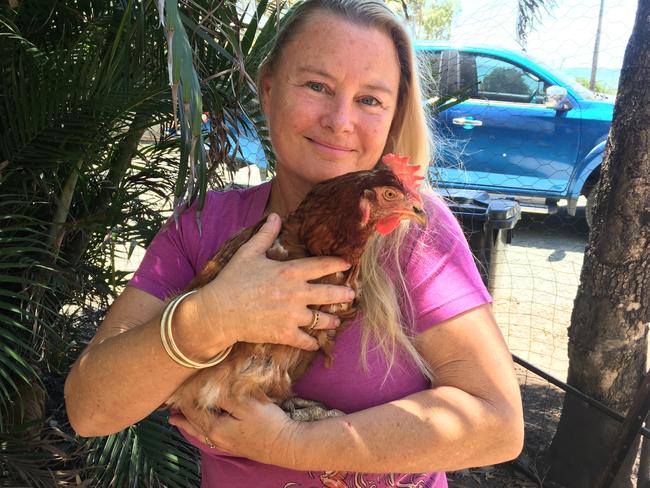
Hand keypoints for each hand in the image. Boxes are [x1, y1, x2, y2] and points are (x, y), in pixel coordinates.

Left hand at [168, 397, 302, 468]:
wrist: (286, 445)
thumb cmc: (267, 422)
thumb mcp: (245, 404)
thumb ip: (223, 396)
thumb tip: (204, 388)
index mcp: (214, 427)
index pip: (192, 408)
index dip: (184, 396)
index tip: (175, 385)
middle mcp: (215, 437)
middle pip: (192, 421)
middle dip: (181, 412)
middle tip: (167, 403)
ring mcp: (225, 443)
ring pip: (199, 431)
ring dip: (187, 423)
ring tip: (174, 418)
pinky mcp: (234, 445)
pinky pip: (209, 436)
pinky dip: (199, 430)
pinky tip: (200, 430)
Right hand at [197, 213, 355, 350]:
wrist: (218, 311)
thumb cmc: (232, 280)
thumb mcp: (248, 253)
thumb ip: (265, 235)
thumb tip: (275, 216)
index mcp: (290, 271)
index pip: (322, 265)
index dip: (338, 264)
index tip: (347, 265)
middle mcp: (296, 293)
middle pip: (330, 293)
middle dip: (344, 294)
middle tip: (351, 295)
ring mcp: (292, 315)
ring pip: (322, 320)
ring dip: (332, 321)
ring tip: (337, 321)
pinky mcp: (284, 333)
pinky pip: (305, 340)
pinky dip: (312, 343)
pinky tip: (316, 344)